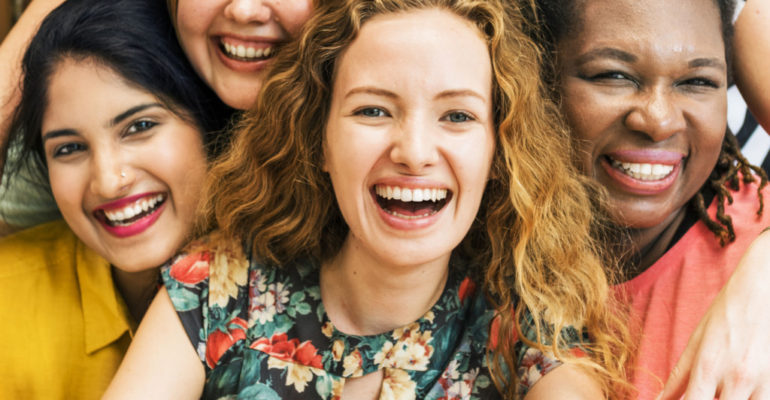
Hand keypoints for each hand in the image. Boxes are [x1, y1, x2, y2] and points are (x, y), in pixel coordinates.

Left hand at [659, 230, 769, 399]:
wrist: (762, 291)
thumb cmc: (726, 315)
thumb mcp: (697, 343)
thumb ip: (678, 377)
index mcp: (707, 368)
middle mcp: (735, 379)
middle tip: (707, 393)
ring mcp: (763, 383)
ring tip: (727, 390)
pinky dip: (753, 398)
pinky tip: (745, 390)